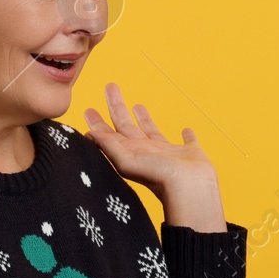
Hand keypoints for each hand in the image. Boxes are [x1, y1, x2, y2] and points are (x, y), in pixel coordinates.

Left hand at [83, 83, 223, 231]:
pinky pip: (188, 141)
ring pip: (153, 131)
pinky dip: (187, 135)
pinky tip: (186, 129)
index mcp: (131, 153)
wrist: (190, 189)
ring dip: (144, 119)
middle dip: (117, 107)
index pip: (110, 134)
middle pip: (127, 126)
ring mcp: (169, 153)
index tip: (89, 109)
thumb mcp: (126, 161)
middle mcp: (147, 152)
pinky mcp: (190, 154)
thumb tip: (88, 133)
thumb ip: (108, 146)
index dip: (98, 122)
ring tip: (137, 105)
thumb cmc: (158, 178)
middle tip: (111, 88)